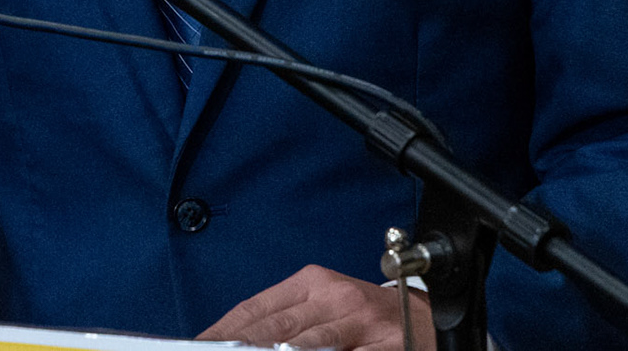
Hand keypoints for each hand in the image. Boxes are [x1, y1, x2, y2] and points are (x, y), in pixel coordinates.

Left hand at [200, 265, 434, 350]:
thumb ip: (283, 322)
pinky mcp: (388, 348)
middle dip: (241, 350)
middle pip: (275, 331)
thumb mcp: (322, 306)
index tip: (198, 345)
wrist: (428, 320)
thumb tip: (232, 342)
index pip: (254, 311)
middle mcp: (336, 297)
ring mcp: (363, 324)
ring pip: (307, 347)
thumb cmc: (365, 319)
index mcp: (312, 282)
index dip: (222, 333)